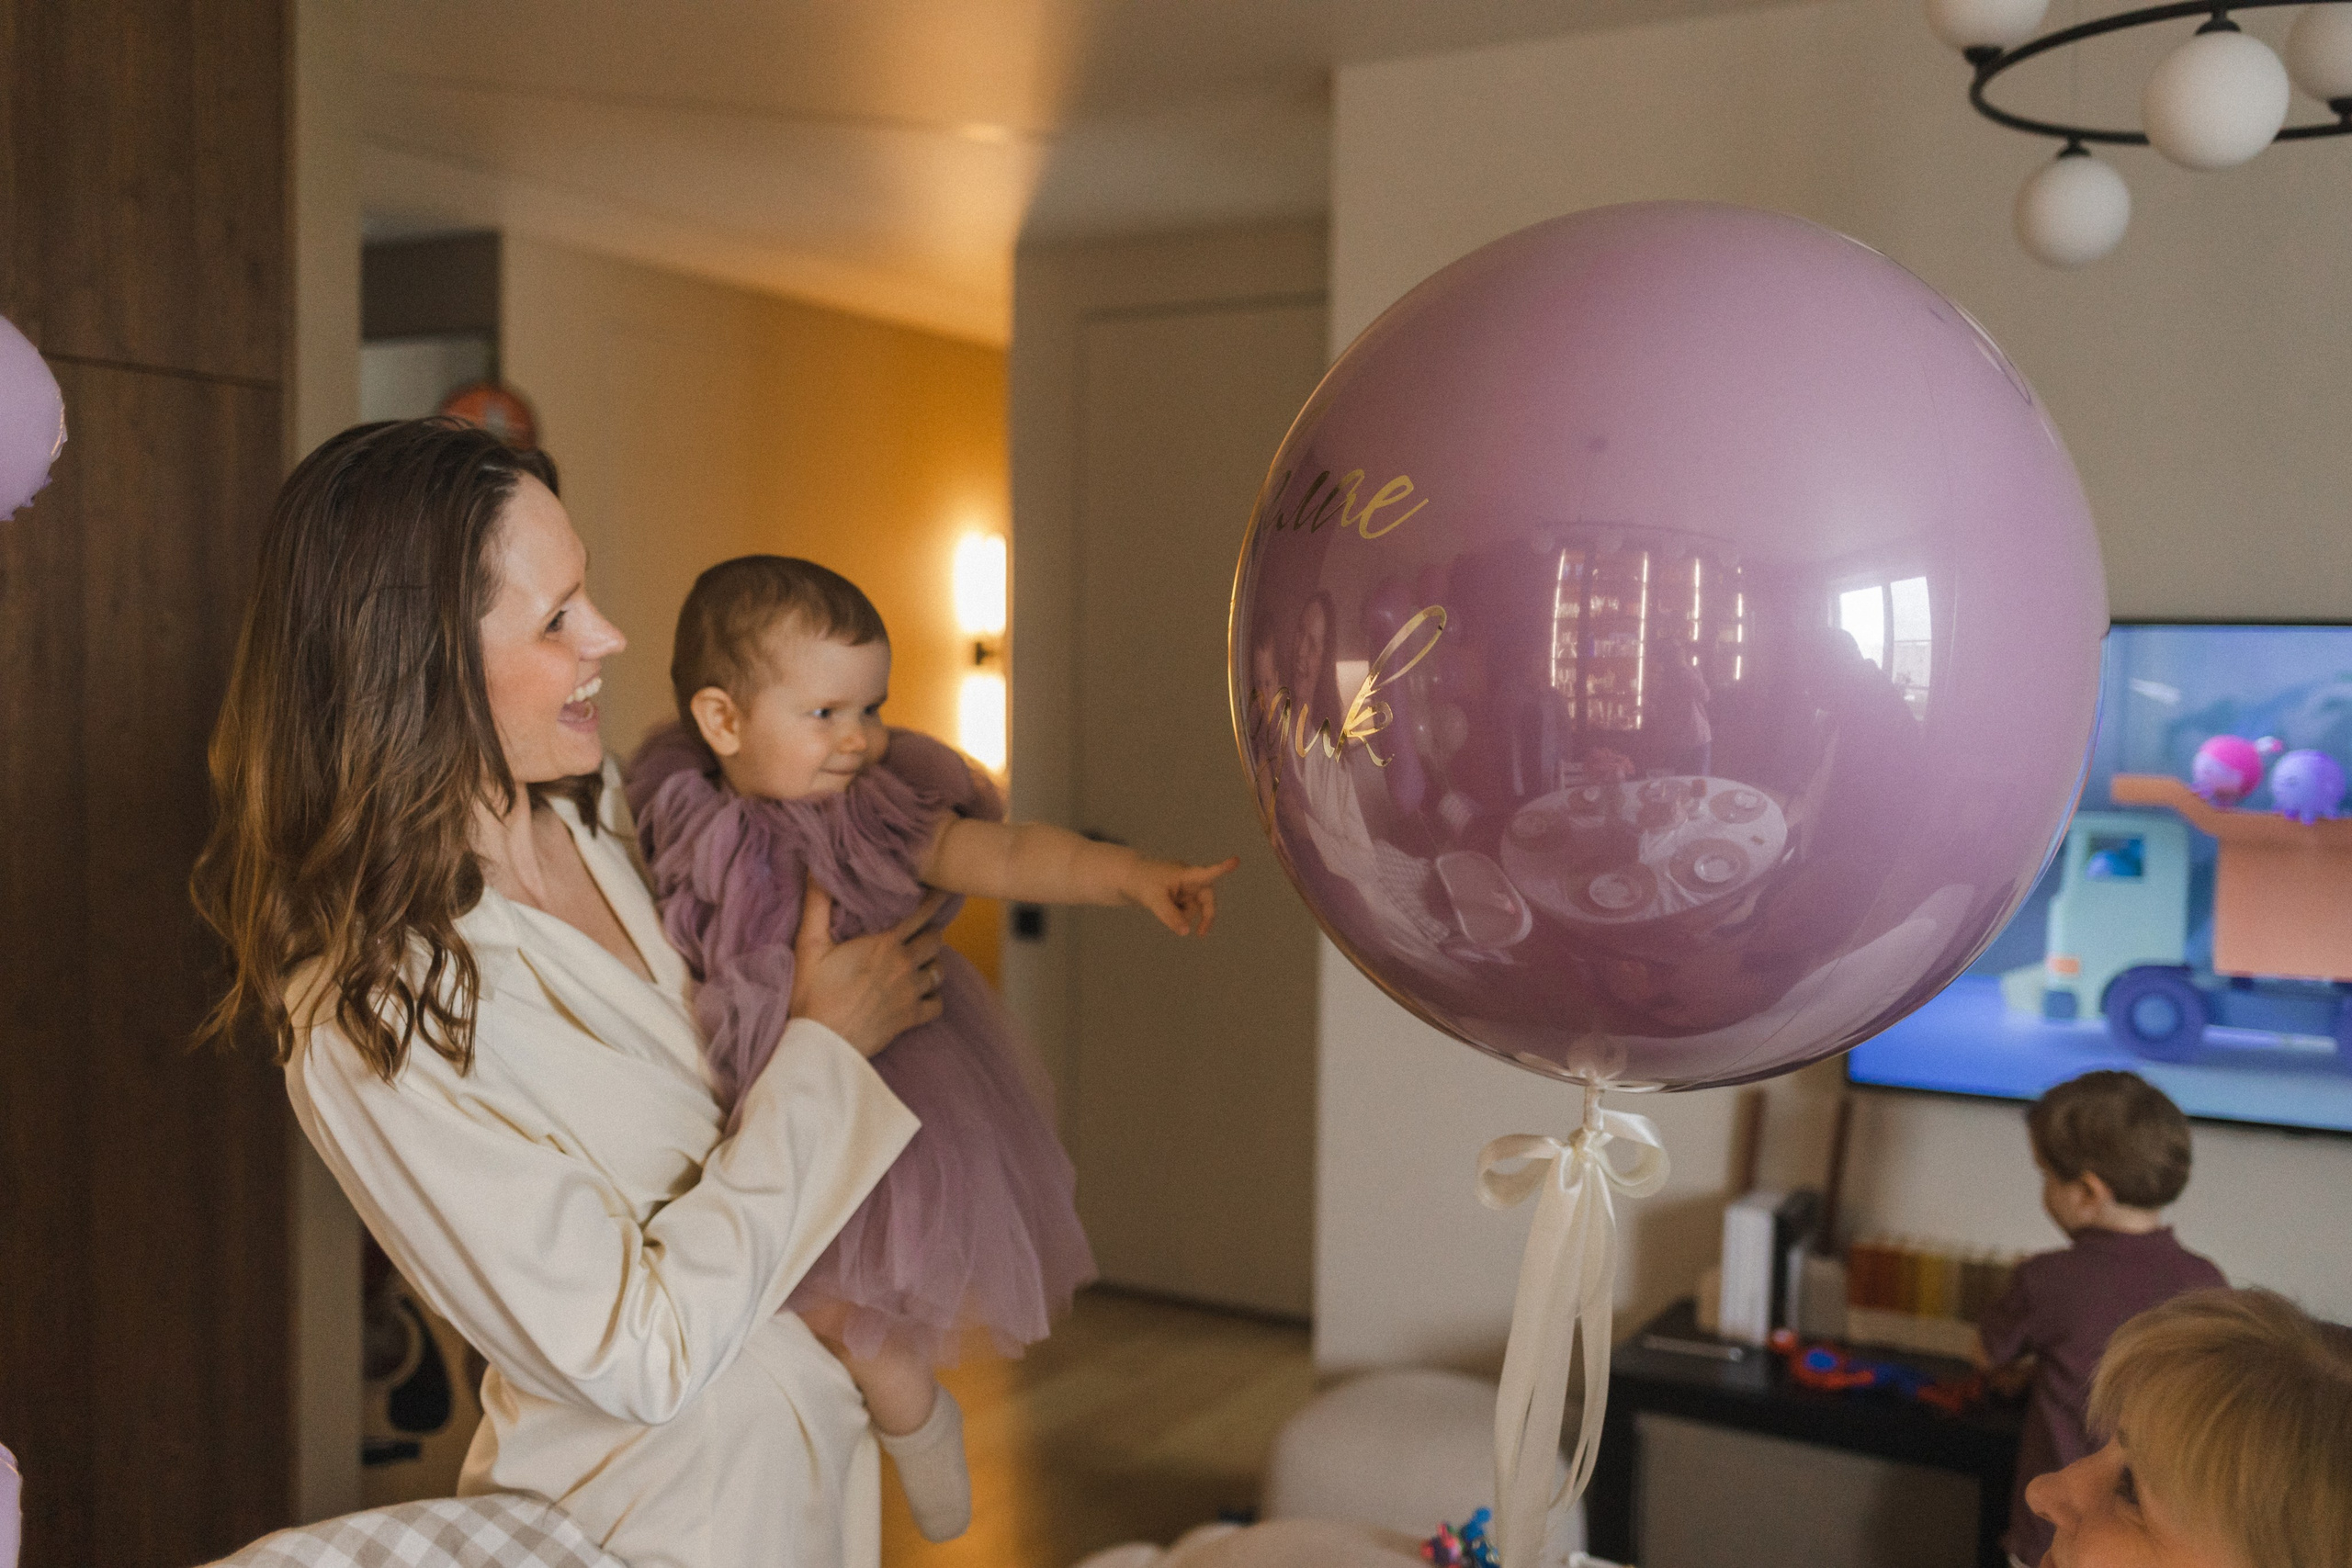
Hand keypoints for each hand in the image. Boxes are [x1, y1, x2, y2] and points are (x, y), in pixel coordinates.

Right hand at [789, 883, 950, 1057]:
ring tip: (922, 959)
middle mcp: (904, 965)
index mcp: (884, 944)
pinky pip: (937, 1005)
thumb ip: (816, 904)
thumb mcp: (809, 945)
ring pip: (939, 971)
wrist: (820, 1045)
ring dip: (932, 962)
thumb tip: (817, 867)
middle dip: (931, 930)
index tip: (943, 890)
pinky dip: (933, 997)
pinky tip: (922, 994)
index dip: (934, 899)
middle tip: (925, 926)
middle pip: (935, 940)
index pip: (921, 913)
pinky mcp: (909, 1020)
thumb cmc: (811, 994)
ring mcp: (910, 994)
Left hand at [1122, 855, 1239, 936]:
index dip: (1222, 868)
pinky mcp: (1182, 897)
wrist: (1130, 879)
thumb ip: (1170, 916)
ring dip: (1183, 915)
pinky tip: (1164, 907)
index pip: (1207, 873)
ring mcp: (1187, 890)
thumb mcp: (1154, 900)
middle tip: (1200, 934)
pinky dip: (1177, 915)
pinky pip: (1185, 912)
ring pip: (1193, 910)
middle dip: (1205, 917)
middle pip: (1207, 900)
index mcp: (1187, 874)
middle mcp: (1191, 881)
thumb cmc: (1143, 882)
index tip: (1236, 861)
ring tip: (1162, 907)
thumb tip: (1185, 932)